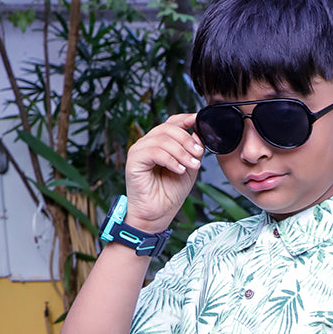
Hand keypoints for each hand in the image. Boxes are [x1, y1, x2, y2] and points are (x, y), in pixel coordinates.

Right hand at [123, 113, 204, 232]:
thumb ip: (192, 150)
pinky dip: (170, 160)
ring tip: (191, 166)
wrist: (157, 214)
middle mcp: (148, 143)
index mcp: (161, 143)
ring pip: (162, 139)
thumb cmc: (170, 193)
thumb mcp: (189, 168)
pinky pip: (154, 152)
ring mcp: (139, 150)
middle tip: (198, 154)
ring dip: (181, 152)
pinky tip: (179, 170)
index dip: (185, 119)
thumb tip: (197, 133)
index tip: (199, 120)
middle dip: (187, 139)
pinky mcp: (134, 160)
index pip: (172, 122)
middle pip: (168, 128)